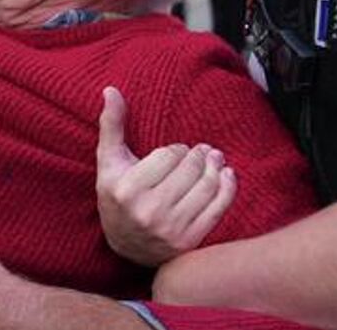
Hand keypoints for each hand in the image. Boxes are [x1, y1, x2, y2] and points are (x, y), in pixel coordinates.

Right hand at [95, 87, 235, 265]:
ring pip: (205, 187)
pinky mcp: (189, 240)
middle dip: (199, 156)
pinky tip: (227, 176)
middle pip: (189, 170)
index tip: (176, 152)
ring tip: (216, 159)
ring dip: (215, 168)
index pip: (167, 156)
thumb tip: (110, 90)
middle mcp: (146, 211)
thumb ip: (111, 126)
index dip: (176, 150)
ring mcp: (169, 228)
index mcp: (124, 189)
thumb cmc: (117, 195)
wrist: (126, 246)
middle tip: (206, 150)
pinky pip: (217, 208)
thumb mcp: (109, 162)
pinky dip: (227, 188)